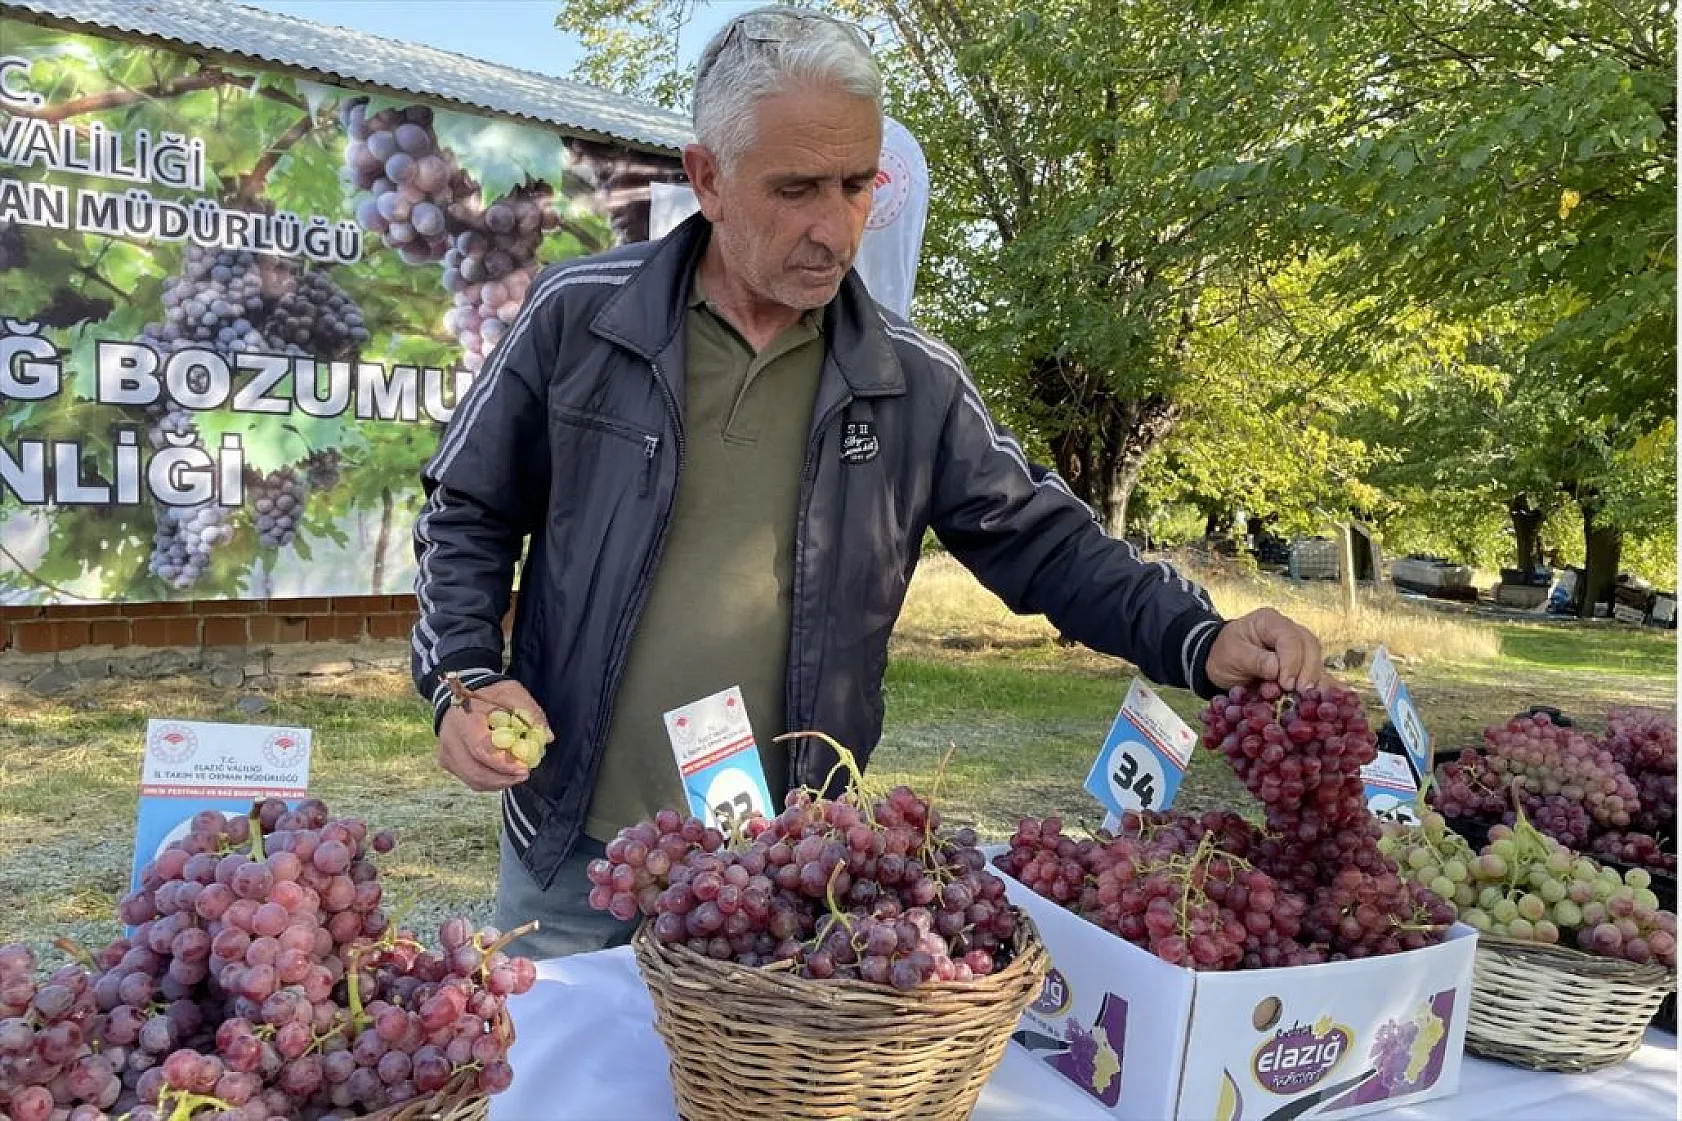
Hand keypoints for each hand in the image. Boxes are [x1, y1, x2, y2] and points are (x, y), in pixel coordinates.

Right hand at [437, 679, 548, 791]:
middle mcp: (450, 738)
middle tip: (524, 774)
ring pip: (472, 779)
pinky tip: (503, 774)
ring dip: (498, 782)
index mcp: (464, 719)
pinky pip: (469, 779)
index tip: (524, 768)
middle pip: (475, 771)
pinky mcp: (447, 761)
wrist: (463, 694)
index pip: (481, 749)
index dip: (503, 764)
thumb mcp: (512, 693)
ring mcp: (446, 751)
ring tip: (517, 775)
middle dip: (503, 778)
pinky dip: (489, 781)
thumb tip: (546, 737)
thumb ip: (530, 712)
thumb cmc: (490, 694)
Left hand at [1206, 608, 1323, 692]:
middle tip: (1300, 693)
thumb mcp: (1233, 656)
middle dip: (1308, 671)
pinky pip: (1316, 671)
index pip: (1290, 638)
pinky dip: (1321, 685)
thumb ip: (1256, 661)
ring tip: (1308, 699)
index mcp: (1269, 621)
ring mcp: (1296, 646)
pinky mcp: (1300, 663)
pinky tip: (1326, 698)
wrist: (1218, 661)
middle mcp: (1288, 630)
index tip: (1286, 684)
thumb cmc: (1224, 654)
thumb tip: (1277, 671)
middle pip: (1310, 646)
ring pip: (1316, 658)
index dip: (1292, 662)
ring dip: (1314, 679)